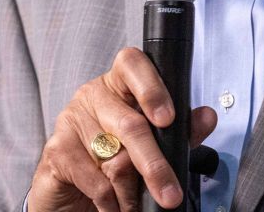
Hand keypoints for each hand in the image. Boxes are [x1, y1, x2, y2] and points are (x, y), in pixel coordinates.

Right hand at [28, 47, 217, 211]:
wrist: (72, 193)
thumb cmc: (113, 160)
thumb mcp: (151, 145)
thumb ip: (180, 131)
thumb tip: (206, 117)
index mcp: (119, 85)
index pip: (133, 65)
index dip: (152, 89)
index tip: (168, 119)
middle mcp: (93, 96)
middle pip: (130, 123)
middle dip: (154, 164)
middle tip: (170, 193)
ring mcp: (71, 120)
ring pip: (113, 157)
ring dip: (130, 190)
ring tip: (136, 203)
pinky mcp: (56, 149)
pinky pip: (92, 177)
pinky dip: (109, 200)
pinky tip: (113, 206)